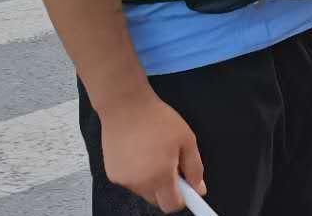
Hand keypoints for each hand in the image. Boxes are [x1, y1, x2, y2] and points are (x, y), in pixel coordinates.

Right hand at [98, 90, 204, 212]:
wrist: (125, 106)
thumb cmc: (157, 119)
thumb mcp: (187, 140)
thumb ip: (194, 168)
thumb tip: (199, 188)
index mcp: (159, 176)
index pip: (172, 205)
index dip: (183, 198)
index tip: (189, 190)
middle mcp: (139, 183)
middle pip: (158, 200)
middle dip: (168, 188)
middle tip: (172, 163)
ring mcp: (123, 180)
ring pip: (145, 190)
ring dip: (153, 179)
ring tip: (154, 153)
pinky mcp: (112, 174)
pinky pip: (131, 181)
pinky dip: (138, 173)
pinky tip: (140, 152)